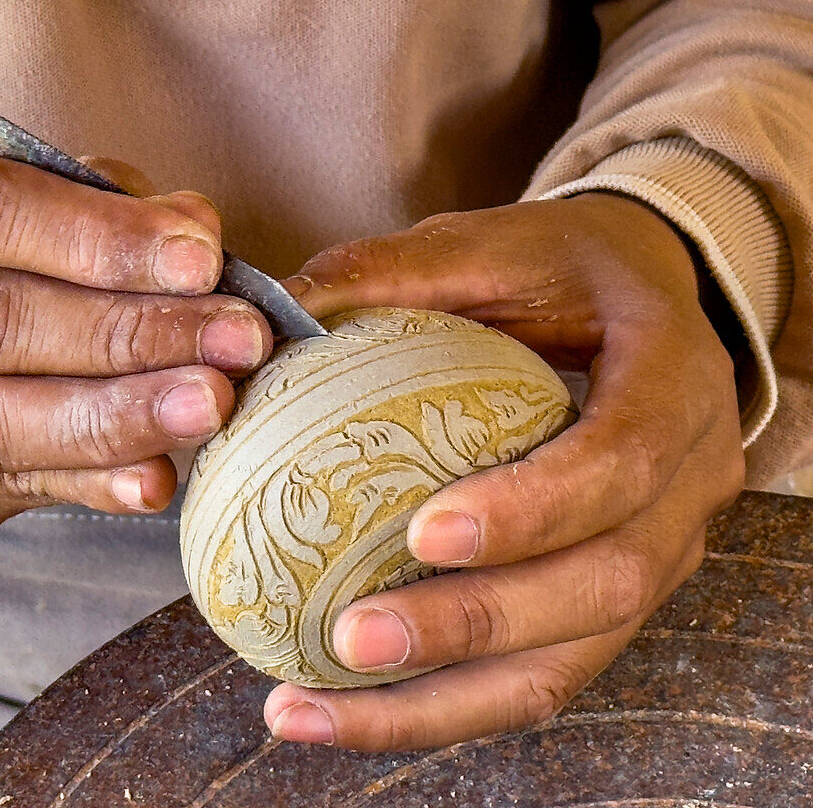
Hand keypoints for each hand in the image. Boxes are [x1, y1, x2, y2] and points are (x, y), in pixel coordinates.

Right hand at [0, 136, 270, 532]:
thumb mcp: (31, 192)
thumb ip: (107, 205)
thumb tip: (195, 232)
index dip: (96, 238)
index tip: (201, 257)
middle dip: (129, 333)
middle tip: (237, 339)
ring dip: (117, 415)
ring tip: (212, 404)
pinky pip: (12, 486)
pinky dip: (92, 483)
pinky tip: (158, 476)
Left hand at [264, 193, 743, 749]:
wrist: (643, 303)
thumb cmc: (563, 271)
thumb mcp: (488, 246)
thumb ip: (390, 273)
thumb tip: (269, 316)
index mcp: (673, 382)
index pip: (623, 460)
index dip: (535, 509)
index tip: (423, 536)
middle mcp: (688, 484)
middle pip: (605, 584)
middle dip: (477, 626)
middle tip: (351, 638)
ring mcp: (659, 553)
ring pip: (571, 660)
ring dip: (441, 703)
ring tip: (317, 710)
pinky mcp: (612, 600)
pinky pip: (539, 675)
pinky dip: (442, 706)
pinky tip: (347, 710)